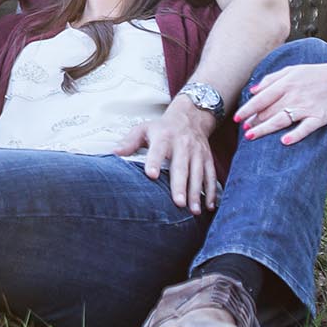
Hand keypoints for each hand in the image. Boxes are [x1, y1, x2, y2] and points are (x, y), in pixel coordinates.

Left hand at [114, 97, 219, 213]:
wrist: (190, 116)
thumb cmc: (162, 128)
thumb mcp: (144, 129)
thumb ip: (130, 142)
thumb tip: (115, 153)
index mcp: (164, 137)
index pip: (158, 150)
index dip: (154, 161)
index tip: (151, 175)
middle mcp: (182, 145)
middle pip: (181, 167)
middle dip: (180, 185)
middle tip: (178, 203)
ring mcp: (197, 152)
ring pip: (198, 174)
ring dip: (197, 193)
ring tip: (193, 210)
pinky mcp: (207, 158)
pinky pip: (211, 176)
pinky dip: (212, 191)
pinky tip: (209, 206)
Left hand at [233, 62, 326, 145]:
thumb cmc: (315, 75)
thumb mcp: (293, 70)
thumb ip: (271, 79)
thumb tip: (251, 91)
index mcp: (286, 83)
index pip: (261, 98)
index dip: (247, 109)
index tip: (236, 119)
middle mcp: (294, 95)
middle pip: (269, 111)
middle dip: (253, 121)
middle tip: (242, 130)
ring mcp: (307, 107)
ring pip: (282, 119)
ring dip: (265, 128)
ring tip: (251, 136)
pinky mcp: (319, 118)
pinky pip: (306, 128)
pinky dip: (295, 135)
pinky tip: (284, 141)